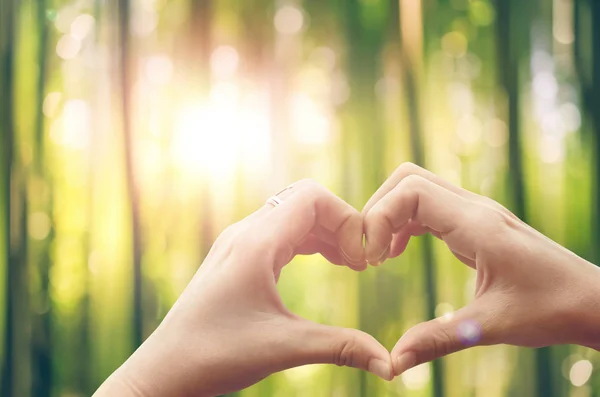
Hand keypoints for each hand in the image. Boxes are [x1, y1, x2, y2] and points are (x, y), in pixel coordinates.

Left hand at [94, 180, 391, 396]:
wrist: (164, 370)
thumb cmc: (214, 355)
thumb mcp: (283, 347)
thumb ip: (341, 347)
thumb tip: (390, 365)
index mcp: (255, 243)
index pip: (313, 197)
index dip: (347, 218)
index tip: (364, 258)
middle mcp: (245, 233)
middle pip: (305, 201)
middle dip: (341, 224)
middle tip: (362, 263)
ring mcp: (238, 243)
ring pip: (293, 216)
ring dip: (326, 233)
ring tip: (350, 265)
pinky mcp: (236, 257)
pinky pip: (280, 232)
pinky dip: (308, 242)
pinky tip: (324, 263)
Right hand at [362, 163, 599, 375]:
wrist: (590, 300)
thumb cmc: (549, 309)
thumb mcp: (489, 326)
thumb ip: (436, 340)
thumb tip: (393, 362)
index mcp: (476, 225)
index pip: (411, 191)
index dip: (380, 217)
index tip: (374, 259)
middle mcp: (474, 209)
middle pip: (408, 179)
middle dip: (378, 210)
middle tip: (369, 253)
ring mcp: (475, 213)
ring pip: (416, 189)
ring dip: (390, 215)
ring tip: (379, 256)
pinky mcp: (475, 224)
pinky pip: (428, 207)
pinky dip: (404, 223)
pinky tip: (398, 253)